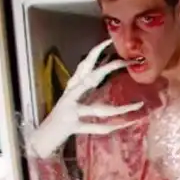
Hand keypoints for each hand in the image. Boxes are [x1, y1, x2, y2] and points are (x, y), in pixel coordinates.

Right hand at [26, 39, 143, 158]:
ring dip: (120, 110)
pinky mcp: (72, 126)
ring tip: (137, 106)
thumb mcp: (75, 100)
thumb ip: (88, 90)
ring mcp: (70, 111)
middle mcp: (70, 95)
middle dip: (109, 69)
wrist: (41, 138)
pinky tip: (125, 126)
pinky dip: (111, 128)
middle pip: (91, 78)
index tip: (108, 41)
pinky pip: (95, 128)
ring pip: (98, 109)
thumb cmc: (62, 119)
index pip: (84, 64)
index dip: (95, 52)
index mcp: (72, 87)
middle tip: (126, 63)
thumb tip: (105, 77)